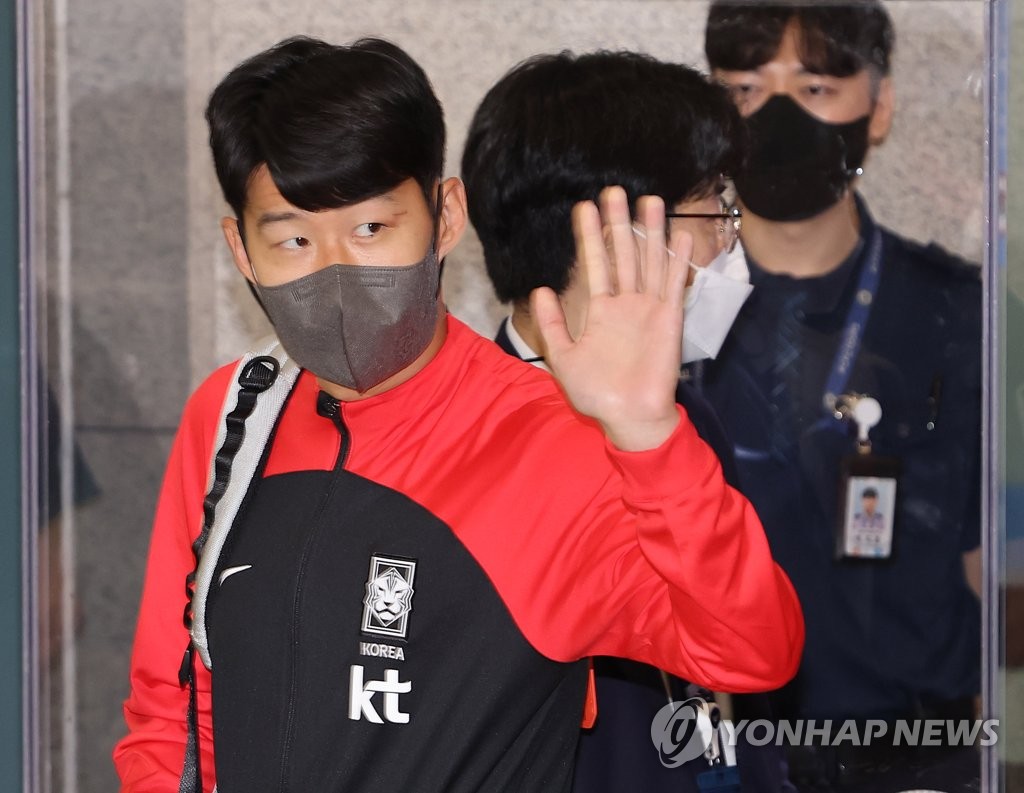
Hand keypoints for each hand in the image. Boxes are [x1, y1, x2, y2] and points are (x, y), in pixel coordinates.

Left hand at [531, 186, 691, 450]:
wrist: (629, 416)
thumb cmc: (597, 393)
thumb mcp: (564, 358)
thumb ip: (552, 325)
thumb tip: (539, 289)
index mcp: (600, 311)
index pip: (594, 265)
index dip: (590, 237)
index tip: (583, 208)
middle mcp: (625, 303)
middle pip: (622, 254)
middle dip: (617, 223)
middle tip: (613, 190)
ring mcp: (649, 308)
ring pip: (649, 261)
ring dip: (650, 232)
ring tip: (650, 199)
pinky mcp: (669, 318)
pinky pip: (673, 285)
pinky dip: (675, 260)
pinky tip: (678, 235)